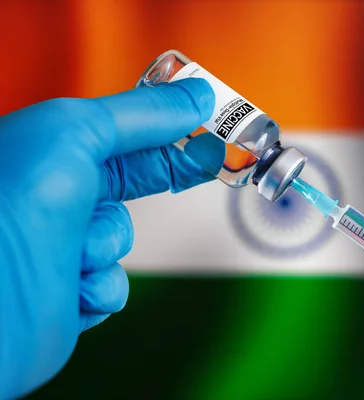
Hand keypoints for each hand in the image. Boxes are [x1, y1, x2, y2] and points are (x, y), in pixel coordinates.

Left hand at [0, 79, 223, 398]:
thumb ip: (139, 114)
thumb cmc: (3, 211)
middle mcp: (47, 196)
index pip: (118, 134)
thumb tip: (196, 96)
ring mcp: (56, 244)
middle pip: (127, 182)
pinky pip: (111, 284)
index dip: (165, 130)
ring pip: (120, 238)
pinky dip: (99, 286)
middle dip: (158, 178)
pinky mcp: (65, 292)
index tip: (208, 127)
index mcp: (42, 151)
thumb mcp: (74, 133)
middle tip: (206, 164)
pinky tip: (72, 286)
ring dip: (106, 244)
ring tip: (75, 250)